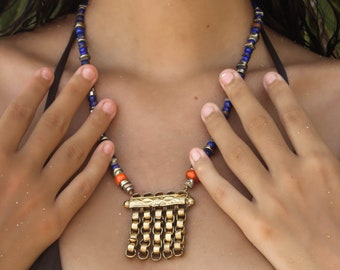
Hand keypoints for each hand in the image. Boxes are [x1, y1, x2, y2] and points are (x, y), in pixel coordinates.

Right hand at [0, 65, 115, 269]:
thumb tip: (4, 124)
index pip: (17, 116)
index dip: (34, 92)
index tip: (51, 71)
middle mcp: (19, 173)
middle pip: (52, 126)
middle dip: (72, 96)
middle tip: (91, 73)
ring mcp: (40, 197)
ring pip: (73, 152)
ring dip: (94, 126)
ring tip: (110, 103)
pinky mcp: (55, 220)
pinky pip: (81, 189)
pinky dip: (97, 168)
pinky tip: (111, 147)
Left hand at [190, 70, 339, 269]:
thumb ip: (330, 157)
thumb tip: (315, 136)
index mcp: (321, 163)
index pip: (294, 119)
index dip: (279, 95)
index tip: (265, 78)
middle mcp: (292, 174)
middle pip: (260, 127)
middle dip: (241, 98)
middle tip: (225, 77)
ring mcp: (271, 198)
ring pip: (237, 153)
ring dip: (219, 127)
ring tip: (206, 108)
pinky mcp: (255, 224)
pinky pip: (224, 192)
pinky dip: (206, 172)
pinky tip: (194, 154)